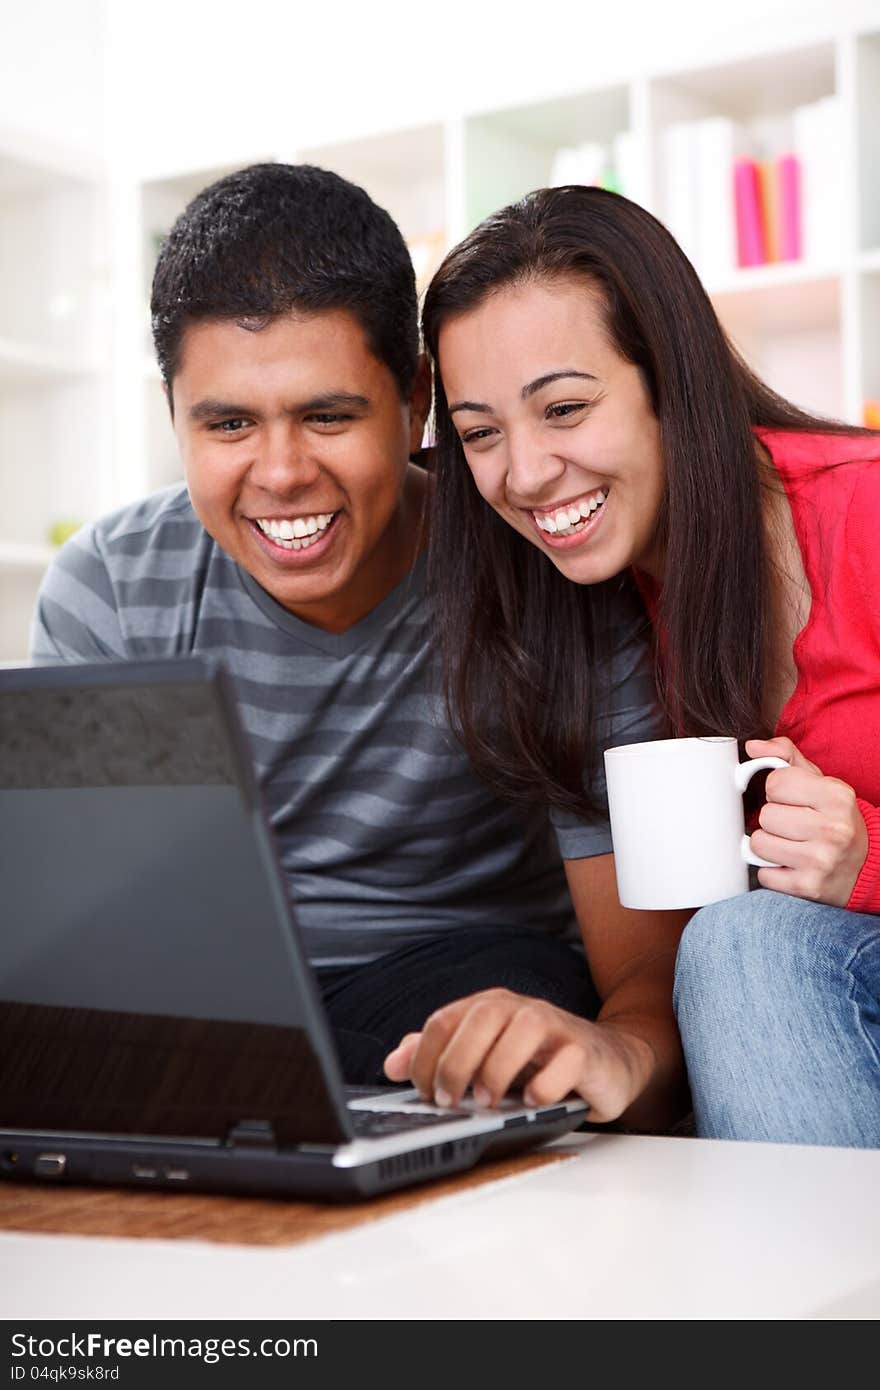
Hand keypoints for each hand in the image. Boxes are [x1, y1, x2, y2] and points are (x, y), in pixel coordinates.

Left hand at [383, 988, 651, 1122]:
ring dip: (498, 1068)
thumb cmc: (541, 1062)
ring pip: (523, 1028)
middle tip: (449, 1099)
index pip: (445, 1019)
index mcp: (490, 1007)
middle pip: (481, 1016)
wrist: (608, 1063)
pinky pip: (566, 1060)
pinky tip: (533, 1102)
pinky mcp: (586, 1050)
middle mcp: (521, 1009)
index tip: (424, 1093)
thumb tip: (392, 1064)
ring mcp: (556, 1026)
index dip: (426, 1057)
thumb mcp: (484, 1059)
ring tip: (487, 1102)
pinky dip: (545, 1085)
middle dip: (457, 1060)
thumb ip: (438, 1056)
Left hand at [745, 736, 867, 905]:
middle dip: (774, 819)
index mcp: (836, 796)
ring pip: (759, 844)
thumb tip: (752, 747)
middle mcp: (831, 828)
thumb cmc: (837, 819)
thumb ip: (787, 758)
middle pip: (765, 815)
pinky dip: (771, 871)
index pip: (775, 783)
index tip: (792, 800)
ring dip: (769, 845)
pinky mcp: (807, 887)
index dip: (778, 790)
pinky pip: (763, 874)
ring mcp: (820, 860)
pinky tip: (791, 865)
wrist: (868, 865)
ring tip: (791, 844)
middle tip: (794, 825)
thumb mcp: (823, 783)